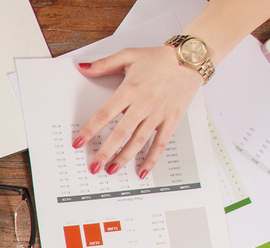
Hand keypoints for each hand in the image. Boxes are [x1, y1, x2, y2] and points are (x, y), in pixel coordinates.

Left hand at [74, 48, 203, 177]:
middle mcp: (144, 104)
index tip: (78, 143)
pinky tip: (142, 171)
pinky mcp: (172, 119)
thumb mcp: (129, 55)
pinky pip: (161, 143)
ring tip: (111, 170)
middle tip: (93, 166)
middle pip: (120, 133)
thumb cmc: (159, 58)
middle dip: (105, 152)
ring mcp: (158, 114)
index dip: (90, 130)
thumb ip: (104, 64)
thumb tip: (82, 68)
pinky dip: (152, 158)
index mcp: (130, 89)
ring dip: (124, 158)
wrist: (191, 58)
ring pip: (139, 141)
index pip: (105, 114)